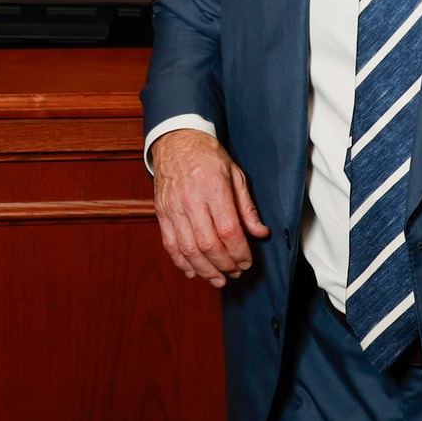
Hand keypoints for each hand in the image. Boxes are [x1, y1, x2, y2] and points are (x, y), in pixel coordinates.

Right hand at [150, 128, 269, 288]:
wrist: (176, 141)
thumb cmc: (208, 156)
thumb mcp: (235, 174)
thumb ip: (247, 207)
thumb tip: (260, 233)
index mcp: (213, 188)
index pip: (229, 230)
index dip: (240, 252)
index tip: (248, 261)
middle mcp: (191, 200)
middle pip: (208, 244)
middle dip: (225, 265)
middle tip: (236, 272)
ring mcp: (173, 208)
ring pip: (188, 250)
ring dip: (205, 270)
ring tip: (219, 279)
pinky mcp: (161, 213)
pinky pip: (170, 245)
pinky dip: (182, 263)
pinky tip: (194, 271)